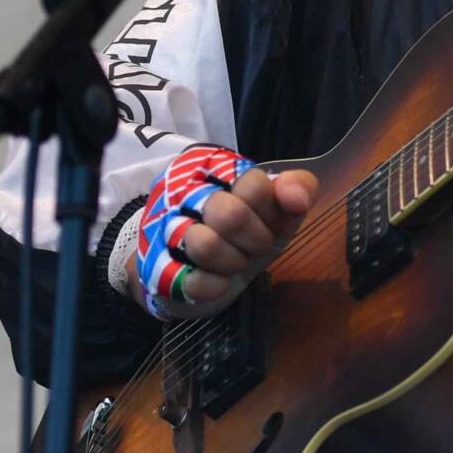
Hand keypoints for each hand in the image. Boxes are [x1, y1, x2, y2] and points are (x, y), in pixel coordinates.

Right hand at [133, 145, 317, 319]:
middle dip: (256, 240)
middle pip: (230, 215)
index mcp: (214, 166)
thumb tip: (296, 200)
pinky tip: (219, 281)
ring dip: (233, 262)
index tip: (269, 221)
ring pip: (205, 246)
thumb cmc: (245, 224)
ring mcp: (163, 228)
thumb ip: (297, 188)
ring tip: (235, 262)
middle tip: (257, 247)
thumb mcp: (276, 203)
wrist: (196, 260)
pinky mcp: (155, 266)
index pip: (254, 186)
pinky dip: (214, 286)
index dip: (271, 213)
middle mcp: (182, 190)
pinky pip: (190, 281)